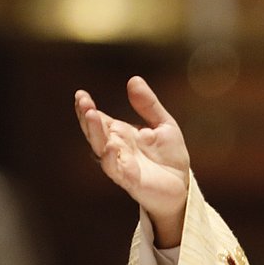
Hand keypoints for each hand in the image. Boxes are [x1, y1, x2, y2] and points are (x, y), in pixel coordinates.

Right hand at [74, 76, 191, 247]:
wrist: (182, 185)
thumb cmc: (170, 156)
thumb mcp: (164, 124)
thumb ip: (149, 105)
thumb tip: (134, 79)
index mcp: (120, 134)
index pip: (98, 119)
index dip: (87, 107)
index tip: (81, 94)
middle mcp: (116, 148)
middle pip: (95, 132)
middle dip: (87, 117)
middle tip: (83, 102)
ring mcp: (121, 164)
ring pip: (101, 149)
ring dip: (95, 133)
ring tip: (91, 115)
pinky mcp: (130, 180)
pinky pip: (116, 170)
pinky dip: (111, 159)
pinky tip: (111, 147)